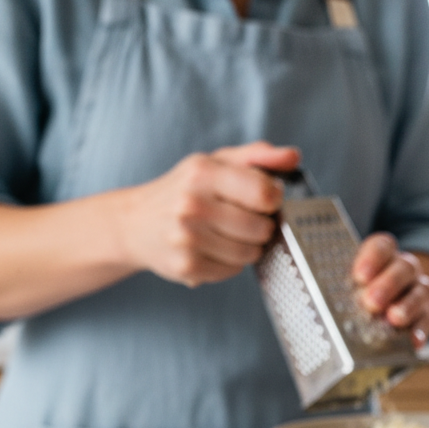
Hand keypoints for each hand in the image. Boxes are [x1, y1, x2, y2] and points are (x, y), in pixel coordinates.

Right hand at [116, 141, 299, 286]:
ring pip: (250, 253)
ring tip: (226, 234)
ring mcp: (187, 239)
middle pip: (261, 228)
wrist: (135, 223)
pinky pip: (233, 271)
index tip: (264, 199)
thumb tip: (293, 156)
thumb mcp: (215, 162)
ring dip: (247, 247)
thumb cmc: (184, 189)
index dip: (273, 200)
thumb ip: (257, 157)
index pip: (264, 193)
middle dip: (260, 226)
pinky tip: (212, 249)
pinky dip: (230, 263)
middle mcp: (192, 205)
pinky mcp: (186, 267)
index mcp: (203, 172)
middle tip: (242, 219)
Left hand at [352, 233, 428, 346]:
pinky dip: (419, 330)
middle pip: (403, 268)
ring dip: (407, 306)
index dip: (372, 258)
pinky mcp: (426, 314)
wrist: (399, 300)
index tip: (360, 276)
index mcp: (385, 255)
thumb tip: (328, 302)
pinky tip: (412, 339)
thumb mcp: (355, 281)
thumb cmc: (368, 289)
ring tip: (394, 318)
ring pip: (420, 292)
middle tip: (372, 302)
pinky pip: (426, 320)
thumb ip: (346, 286)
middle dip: (388, 285)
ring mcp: (419, 290)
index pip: (382, 247)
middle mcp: (405, 269)